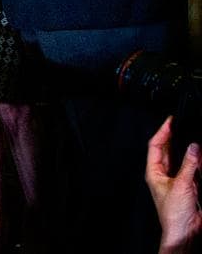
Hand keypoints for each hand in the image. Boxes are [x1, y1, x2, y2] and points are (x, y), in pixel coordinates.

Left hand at [146, 116, 201, 252]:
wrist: (184, 231)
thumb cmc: (174, 214)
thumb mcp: (182, 185)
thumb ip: (189, 165)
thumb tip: (194, 147)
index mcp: (154, 172)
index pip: (156, 146)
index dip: (162, 132)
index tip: (170, 120)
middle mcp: (163, 174)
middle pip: (167, 150)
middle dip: (173, 137)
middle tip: (180, 124)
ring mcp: (176, 180)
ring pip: (180, 159)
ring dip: (185, 148)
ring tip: (191, 135)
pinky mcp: (188, 186)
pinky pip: (191, 169)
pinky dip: (196, 161)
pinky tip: (199, 155)